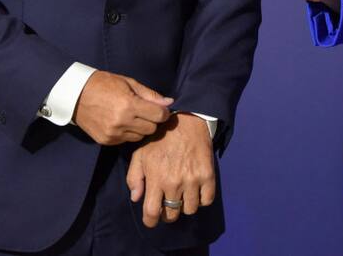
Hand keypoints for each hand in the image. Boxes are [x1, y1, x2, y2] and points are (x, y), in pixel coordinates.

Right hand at [72, 71, 173, 145]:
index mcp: (129, 105)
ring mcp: (113, 134)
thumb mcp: (128, 83)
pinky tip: (120, 122)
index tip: (160, 109)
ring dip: (140, 128)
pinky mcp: (106, 141)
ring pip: (140, 137)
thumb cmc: (104, 84)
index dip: (163, 112)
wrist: (75, 94)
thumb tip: (169, 102)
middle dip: (152, 120)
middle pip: (151, 129)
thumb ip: (150, 95)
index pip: (159, 116)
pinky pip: (126, 141)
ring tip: (131, 117)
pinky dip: (127, 133)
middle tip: (145, 112)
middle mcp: (122, 122)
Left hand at [126, 113, 215, 227]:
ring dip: (184, 206)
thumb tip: (136, 198)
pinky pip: (207, 200)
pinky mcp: (208, 176)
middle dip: (167, 213)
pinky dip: (201, 199)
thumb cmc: (160, 138)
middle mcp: (175, 183)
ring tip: (181, 195)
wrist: (187, 121)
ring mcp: (193, 180)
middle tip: (167, 204)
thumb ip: (134, 177)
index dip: (150, 221)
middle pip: (172, 214)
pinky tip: (196, 190)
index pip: (152, 213)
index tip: (151, 219)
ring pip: (190, 209)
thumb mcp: (140, 153)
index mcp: (157, 178)